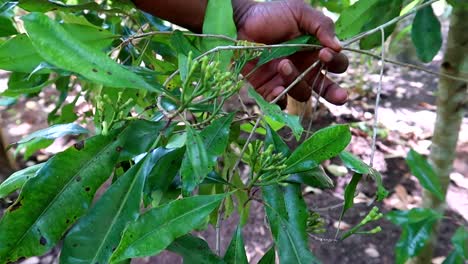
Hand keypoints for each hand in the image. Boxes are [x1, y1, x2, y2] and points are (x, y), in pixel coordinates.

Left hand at [234, 0, 348, 105]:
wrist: (243, 20)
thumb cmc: (273, 13)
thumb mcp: (300, 12)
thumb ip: (321, 25)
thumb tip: (338, 46)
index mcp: (316, 52)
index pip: (336, 64)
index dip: (335, 62)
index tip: (325, 53)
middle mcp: (305, 69)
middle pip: (325, 88)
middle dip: (334, 94)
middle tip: (340, 96)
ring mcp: (287, 80)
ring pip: (302, 94)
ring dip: (296, 82)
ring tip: (283, 64)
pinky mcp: (268, 88)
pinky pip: (279, 102)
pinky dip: (280, 99)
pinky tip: (278, 88)